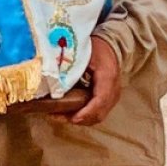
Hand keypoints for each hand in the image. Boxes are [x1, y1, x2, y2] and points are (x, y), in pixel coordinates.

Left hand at [8, 37, 122, 125]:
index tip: (73, 118)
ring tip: (58, 115)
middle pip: (99, 113)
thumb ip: (71, 68)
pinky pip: (97, 113)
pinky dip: (83, 115)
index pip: (100, 100)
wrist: (112, 46)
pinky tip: (67, 112)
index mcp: (108, 76)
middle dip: (78, 119)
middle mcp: (114, 90)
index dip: (86, 112)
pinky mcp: (109, 100)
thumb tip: (52, 82)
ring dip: (79, 119)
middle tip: (56, 116)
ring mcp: (113, 97)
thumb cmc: (97, 48)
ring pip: (98, 116)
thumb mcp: (83, 53)